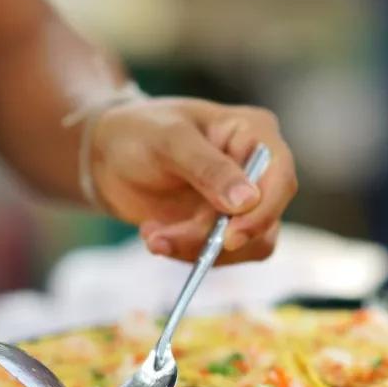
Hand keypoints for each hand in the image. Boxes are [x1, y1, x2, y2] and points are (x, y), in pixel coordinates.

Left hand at [89, 98, 297, 263]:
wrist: (107, 155)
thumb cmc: (139, 131)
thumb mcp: (169, 140)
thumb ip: (208, 168)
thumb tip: (248, 201)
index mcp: (255, 133)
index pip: (281, 178)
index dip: (263, 212)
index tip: (230, 237)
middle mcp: (257, 169)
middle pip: (264, 221)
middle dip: (214, 237)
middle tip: (163, 238)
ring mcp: (241, 202)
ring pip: (243, 246)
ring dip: (195, 249)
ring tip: (152, 235)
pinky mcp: (221, 227)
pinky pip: (219, 255)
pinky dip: (185, 252)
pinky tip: (154, 234)